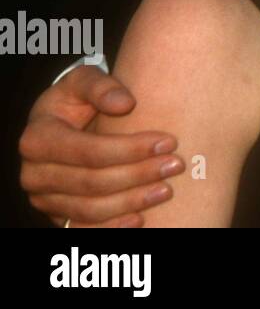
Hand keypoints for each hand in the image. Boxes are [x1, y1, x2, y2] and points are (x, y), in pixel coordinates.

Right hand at [19, 65, 183, 226]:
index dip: (130, 149)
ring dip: (132, 202)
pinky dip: (113, 226)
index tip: (168, 141)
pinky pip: (84, 228)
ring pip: (90, 209)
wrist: (64, 122)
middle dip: (138, 175)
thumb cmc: (77, 98)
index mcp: (38, 139)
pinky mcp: (57, 215)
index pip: (89, 151)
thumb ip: (101, 85)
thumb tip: (125, 103)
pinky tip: (141, 218)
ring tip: (167, 189)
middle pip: (92, 183)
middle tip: (175, 165)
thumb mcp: (84, 79)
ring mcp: (44, 198)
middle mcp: (35, 174)